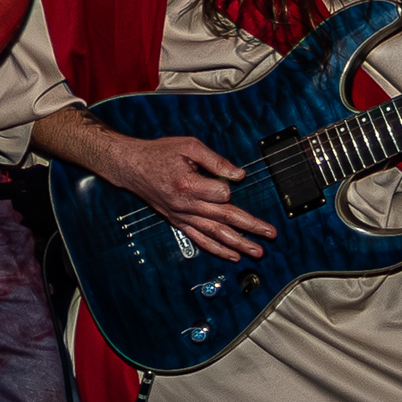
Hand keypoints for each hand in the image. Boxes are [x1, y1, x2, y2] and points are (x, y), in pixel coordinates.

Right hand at [107, 133, 276, 263]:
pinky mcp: (178, 222)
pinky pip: (200, 240)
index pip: (222, 193)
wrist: (131, 167)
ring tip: (257, 251)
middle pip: (224, 219)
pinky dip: (217, 249)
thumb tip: (239, 175)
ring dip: (238, 244)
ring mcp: (182, 216)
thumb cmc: (158, 154)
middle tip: (270, 234)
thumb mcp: (188, 146)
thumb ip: (216, 161)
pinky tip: (233, 255)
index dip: (229, 185)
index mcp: (188, 185)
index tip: (229, 177)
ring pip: (215, 234)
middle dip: (250, 227)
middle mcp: (185, 205)